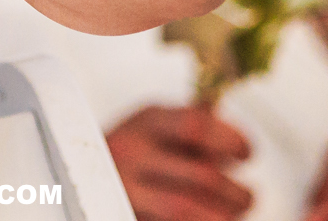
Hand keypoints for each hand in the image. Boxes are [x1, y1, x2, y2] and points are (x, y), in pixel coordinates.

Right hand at [106, 104, 253, 220]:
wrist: (80, 179)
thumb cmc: (133, 152)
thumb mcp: (156, 126)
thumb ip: (192, 120)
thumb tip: (227, 116)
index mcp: (146, 121)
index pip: (196, 126)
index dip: (231, 139)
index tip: (246, 153)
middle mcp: (132, 152)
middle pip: (201, 176)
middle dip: (236, 192)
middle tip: (247, 196)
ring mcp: (124, 189)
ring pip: (188, 210)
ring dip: (223, 216)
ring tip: (232, 213)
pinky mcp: (124, 212)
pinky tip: (209, 219)